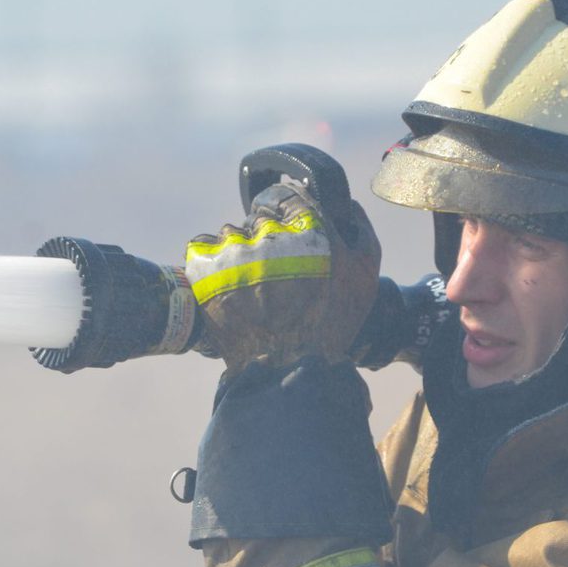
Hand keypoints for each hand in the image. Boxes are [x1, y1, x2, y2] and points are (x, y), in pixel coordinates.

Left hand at [185, 181, 380, 372]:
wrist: (287, 372)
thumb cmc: (330, 327)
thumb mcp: (365, 278)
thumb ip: (363, 233)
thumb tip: (349, 208)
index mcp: (309, 229)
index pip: (287, 195)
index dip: (287, 211)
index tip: (286, 229)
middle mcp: (269, 236)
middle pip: (258, 216)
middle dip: (264, 237)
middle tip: (272, 269)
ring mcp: (234, 253)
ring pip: (230, 232)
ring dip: (237, 250)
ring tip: (248, 282)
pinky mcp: (206, 272)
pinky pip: (201, 247)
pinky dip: (211, 261)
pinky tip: (226, 284)